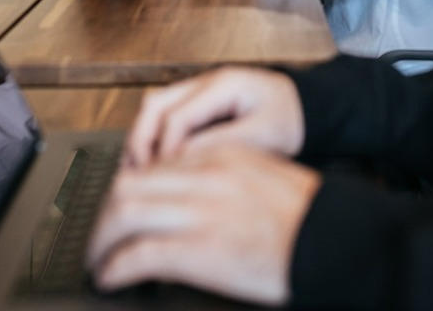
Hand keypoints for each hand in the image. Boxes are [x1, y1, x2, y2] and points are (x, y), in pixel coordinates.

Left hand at [86, 145, 320, 304]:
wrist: (334, 237)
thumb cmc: (306, 215)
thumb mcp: (261, 175)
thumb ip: (223, 175)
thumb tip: (188, 195)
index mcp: (220, 155)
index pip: (154, 163)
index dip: (127, 188)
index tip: (120, 208)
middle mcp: (204, 176)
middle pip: (129, 185)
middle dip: (104, 214)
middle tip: (99, 236)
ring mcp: (201, 212)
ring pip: (123, 214)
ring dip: (101, 240)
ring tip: (97, 259)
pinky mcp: (200, 251)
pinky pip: (138, 255)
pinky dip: (115, 267)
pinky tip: (110, 277)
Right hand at [125, 67, 304, 165]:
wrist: (308, 110)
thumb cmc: (292, 121)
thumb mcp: (267, 136)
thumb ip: (224, 144)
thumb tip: (182, 160)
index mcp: (224, 84)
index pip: (178, 116)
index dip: (165, 151)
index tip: (163, 181)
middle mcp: (206, 81)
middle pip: (155, 105)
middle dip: (142, 141)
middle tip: (138, 177)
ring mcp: (200, 90)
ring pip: (154, 108)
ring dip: (143, 138)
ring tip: (139, 173)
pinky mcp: (200, 103)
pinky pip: (165, 115)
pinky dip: (154, 137)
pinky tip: (155, 165)